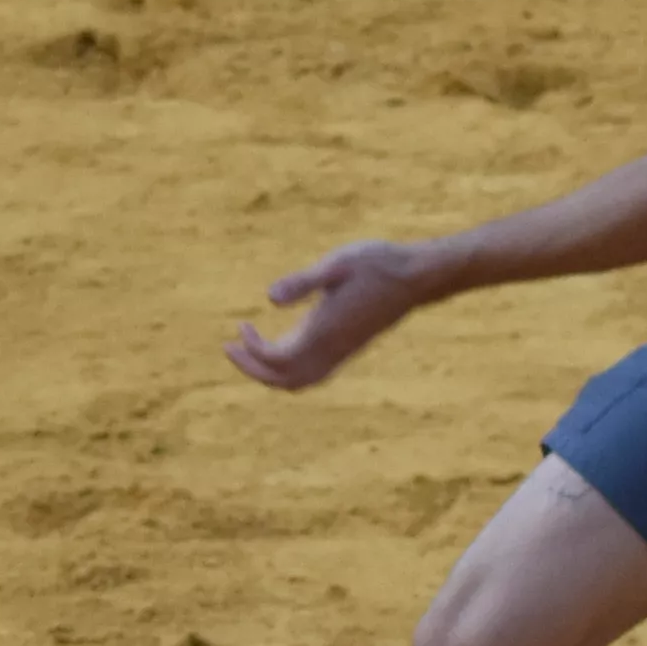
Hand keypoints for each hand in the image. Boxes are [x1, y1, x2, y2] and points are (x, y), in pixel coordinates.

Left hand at [226, 237, 437, 392]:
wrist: (417, 277)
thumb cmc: (377, 264)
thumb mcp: (337, 264)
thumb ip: (304, 281)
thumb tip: (269, 298)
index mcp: (325, 331)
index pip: (278, 359)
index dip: (253, 350)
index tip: (240, 325)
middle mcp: (333, 349)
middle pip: (285, 380)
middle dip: (253, 370)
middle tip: (229, 347)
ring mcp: (343, 351)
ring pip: (300, 381)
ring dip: (271, 373)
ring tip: (249, 350)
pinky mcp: (349, 347)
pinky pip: (314, 374)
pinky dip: (290, 370)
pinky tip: (282, 345)